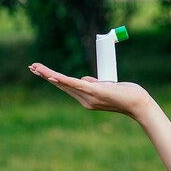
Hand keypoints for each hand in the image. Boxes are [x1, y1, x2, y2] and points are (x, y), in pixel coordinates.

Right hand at [29, 63, 151, 119]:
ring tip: (36, 68)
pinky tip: (53, 77)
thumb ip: (94, 84)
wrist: (139, 104)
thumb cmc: (127, 95)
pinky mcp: (96, 92)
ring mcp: (89, 97)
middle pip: (62, 85)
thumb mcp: (107, 87)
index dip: (54, 79)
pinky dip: (64, 80)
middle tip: (32, 67)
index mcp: (87, 99)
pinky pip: (77, 85)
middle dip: (46, 75)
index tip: (42, 72)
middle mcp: (85, 100)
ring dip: (50, 75)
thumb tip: (83, 79)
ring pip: (66, 84)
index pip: (67, 87)